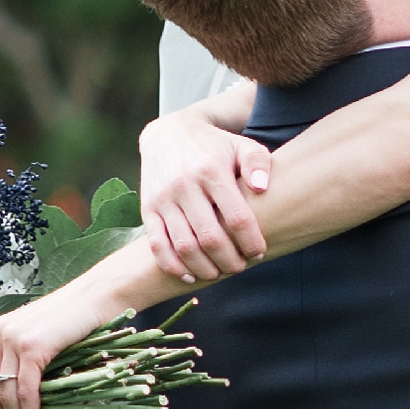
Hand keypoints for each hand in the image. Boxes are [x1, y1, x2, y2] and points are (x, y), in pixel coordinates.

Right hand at [138, 109, 271, 281]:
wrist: (168, 133)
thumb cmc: (214, 146)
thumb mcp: (241, 145)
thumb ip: (257, 163)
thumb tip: (262, 188)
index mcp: (211, 171)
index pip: (236, 217)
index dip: (251, 241)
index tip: (259, 252)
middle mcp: (184, 185)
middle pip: (210, 238)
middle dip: (229, 261)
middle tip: (240, 267)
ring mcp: (163, 199)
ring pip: (184, 246)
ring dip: (204, 268)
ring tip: (218, 273)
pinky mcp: (147, 209)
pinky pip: (157, 245)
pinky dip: (173, 266)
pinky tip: (190, 275)